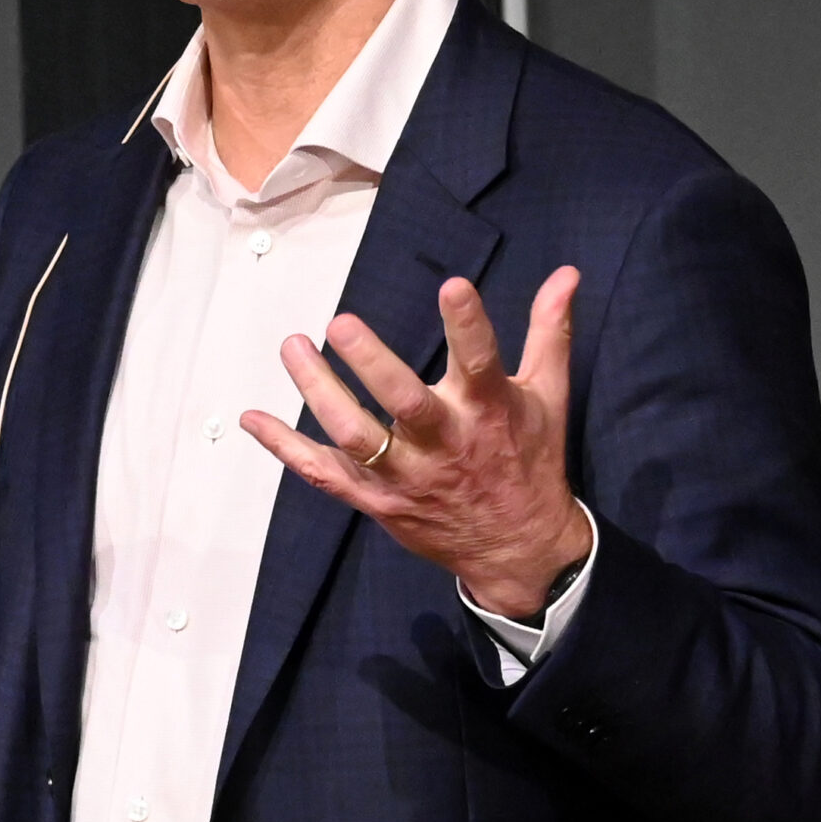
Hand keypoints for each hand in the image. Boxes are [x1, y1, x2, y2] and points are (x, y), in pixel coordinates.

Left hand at [242, 268, 589, 620]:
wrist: (519, 548)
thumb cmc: (530, 459)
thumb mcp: (548, 394)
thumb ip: (549, 330)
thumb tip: (567, 274)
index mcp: (489, 411)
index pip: (481, 362)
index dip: (468, 325)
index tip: (452, 286)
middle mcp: (445, 444)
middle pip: (405, 404)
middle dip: (372, 365)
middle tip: (340, 324)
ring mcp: (407, 477)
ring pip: (356, 437)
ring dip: (319, 394)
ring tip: (292, 347)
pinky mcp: (378, 501)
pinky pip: (325, 474)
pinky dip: (286, 448)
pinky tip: (254, 418)